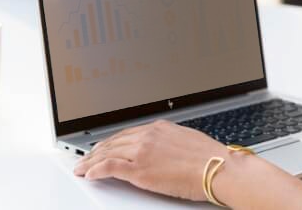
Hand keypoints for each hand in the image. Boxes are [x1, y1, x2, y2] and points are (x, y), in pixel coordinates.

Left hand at [74, 120, 301, 208]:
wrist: (218, 168)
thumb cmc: (210, 159)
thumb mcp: (187, 141)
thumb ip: (170, 142)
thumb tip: (165, 150)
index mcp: (159, 128)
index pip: (128, 133)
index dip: (112, 141)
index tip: (104, 146)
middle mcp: (148, 136)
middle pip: (114, 141)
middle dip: (97, 150)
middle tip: (87, 157)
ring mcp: (142, 151)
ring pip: (108, 152)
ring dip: (91, 160)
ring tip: (83, 167)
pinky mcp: (140, 169)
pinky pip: (109, 167)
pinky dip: (96, 169)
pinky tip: (89, 173)